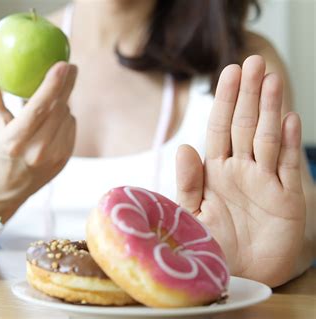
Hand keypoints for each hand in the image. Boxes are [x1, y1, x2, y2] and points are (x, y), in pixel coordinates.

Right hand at [0, 57, 77, 216]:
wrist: (7, 188)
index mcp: (16, 140)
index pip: (39, 109)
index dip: (52, 85)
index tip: (62, 64)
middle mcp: (37, 151)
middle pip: (59, 109)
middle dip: (67, 85)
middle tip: (70, 65)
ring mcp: (54, 157)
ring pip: (67, 116)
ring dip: (62, 103)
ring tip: (50, 99)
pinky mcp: (65, 159)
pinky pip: (70, 127)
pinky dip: (64, 117)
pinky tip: (53, 118)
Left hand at [175, 55, 305, 286]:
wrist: (234, 277)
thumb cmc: (209, 245)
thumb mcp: (190, 214)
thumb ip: (187, 183)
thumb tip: (184, 147)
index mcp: (215, 171)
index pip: (220, 128)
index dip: (225, 100)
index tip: (229, 72)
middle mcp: (240, 171)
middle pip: (245, 125)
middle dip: (249, 94)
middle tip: (253, 61)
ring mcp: (265, 182)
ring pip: (268, 138)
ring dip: (270, 108)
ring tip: (271, 79)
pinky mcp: (287, 200)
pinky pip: (288, 166)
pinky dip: (289, 142)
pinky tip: (289, 117)